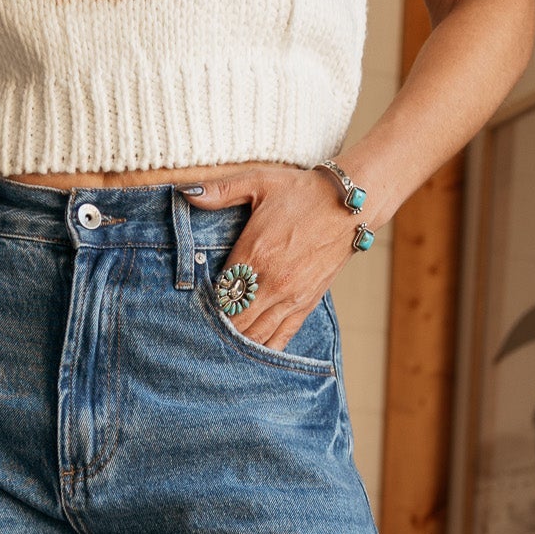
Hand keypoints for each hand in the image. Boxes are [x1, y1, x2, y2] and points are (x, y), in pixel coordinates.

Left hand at [182, 162, 369, 353]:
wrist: (349, 206)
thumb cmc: (301, 192)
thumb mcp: (259, 182)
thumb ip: (221, 191)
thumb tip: (186, 191)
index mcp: (255, 253)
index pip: (219, 292)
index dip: (204, 302)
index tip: (194, 303)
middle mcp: (272, 282)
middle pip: (233, 321)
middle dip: (217, 327)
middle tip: (202, 327)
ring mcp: (290, 298)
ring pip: (255, 336)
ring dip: (237, 341)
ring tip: (222, 341)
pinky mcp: (305, 306)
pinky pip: (280, 340)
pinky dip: (262, 349)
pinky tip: (249, 351)